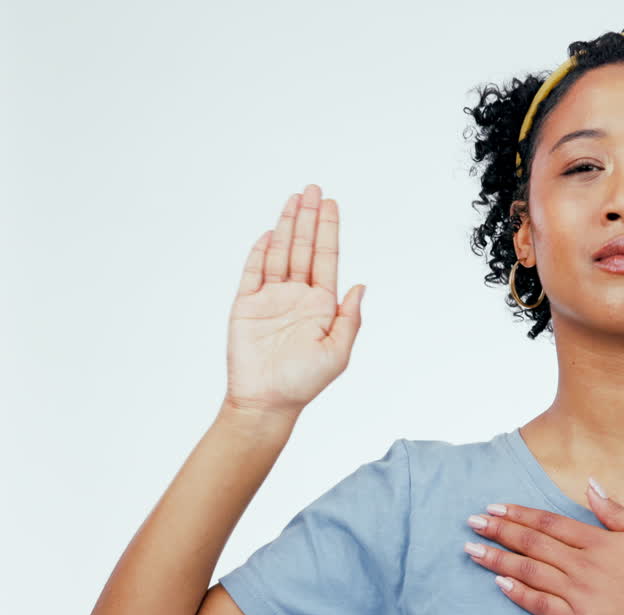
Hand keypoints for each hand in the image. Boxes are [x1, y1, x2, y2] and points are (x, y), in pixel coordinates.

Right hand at [224, 184, 365, 415]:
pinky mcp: (246, 305)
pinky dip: (260, 251)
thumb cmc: (304, 382)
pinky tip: (269, 232)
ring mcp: (271, 298)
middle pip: (303, 248)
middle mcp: (297, 296)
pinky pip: (252, 272)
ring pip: (280, 253)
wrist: (266, 401)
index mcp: (321, 305)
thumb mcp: (337, 352)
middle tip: (312, 188)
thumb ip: (350, 318)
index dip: (328, 230)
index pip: (326, 258)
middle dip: (308, 218)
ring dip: (286, 226)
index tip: (330, 204)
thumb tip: (361, 285)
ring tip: (293, 199)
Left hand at [462, 477, 623, 614]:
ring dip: (498, 560)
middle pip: (532, 544)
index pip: (548, 523)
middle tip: (472, 522)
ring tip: (472, 551)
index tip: (494, 507)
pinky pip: (541, 605)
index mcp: (598, 542)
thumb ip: (614, 509)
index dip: (518, 514)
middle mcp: (584, 565)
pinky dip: (518, 593)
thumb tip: (590, 484)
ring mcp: (579, 594)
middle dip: (498, 531)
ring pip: (529, 572)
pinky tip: (498, 584)